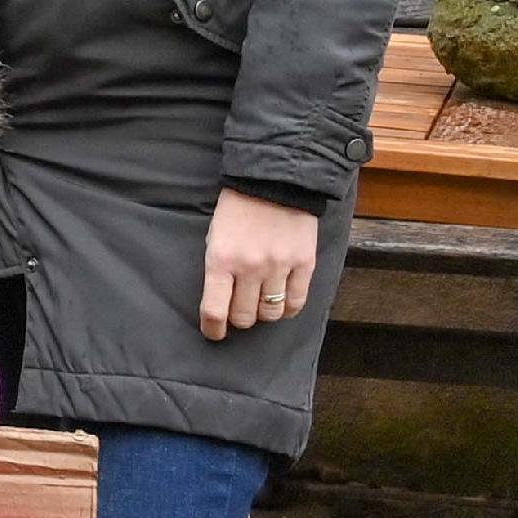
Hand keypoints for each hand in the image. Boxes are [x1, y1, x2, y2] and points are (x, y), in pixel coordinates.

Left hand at [199, 189, 322, 342]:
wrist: (275, 183)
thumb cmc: (238, 210)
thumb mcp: (215, 237)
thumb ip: (218, 269)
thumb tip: (222, 299)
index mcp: (221, 260)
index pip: (215, 310)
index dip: (213, 329)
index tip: (214, 334)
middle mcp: (250, 267)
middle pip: (245, 316)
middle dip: (239, 319)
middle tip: (239, 312)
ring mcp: (280, 266)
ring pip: (271, 312)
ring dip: (264, 314)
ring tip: (261, 304)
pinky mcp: (304, 263)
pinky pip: (297, 301)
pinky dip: (288, 308)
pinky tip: (282, 304)